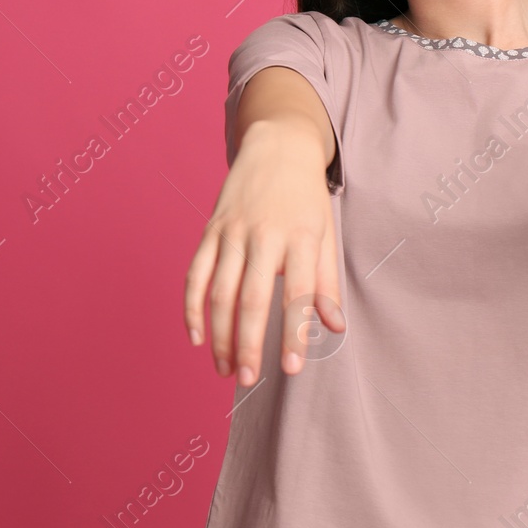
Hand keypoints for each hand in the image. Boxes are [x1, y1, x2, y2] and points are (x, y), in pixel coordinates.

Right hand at [183, 119, 345, 384]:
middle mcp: (264, 235)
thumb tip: (335, 328)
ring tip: (227, 369)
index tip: (291, 370)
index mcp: (300, 237)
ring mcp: (233, 232)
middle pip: (252, 298)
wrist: (278, 146)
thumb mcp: (324, 235)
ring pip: (220, 291)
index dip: (294, 334)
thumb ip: (326, 283)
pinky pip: (196, 273)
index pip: (297, 293)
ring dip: (221, 334)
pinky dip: (192, 307)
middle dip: (249, 343)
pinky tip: (198, 337)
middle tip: (249, 380)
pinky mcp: (211, 230)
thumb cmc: (306, 199)